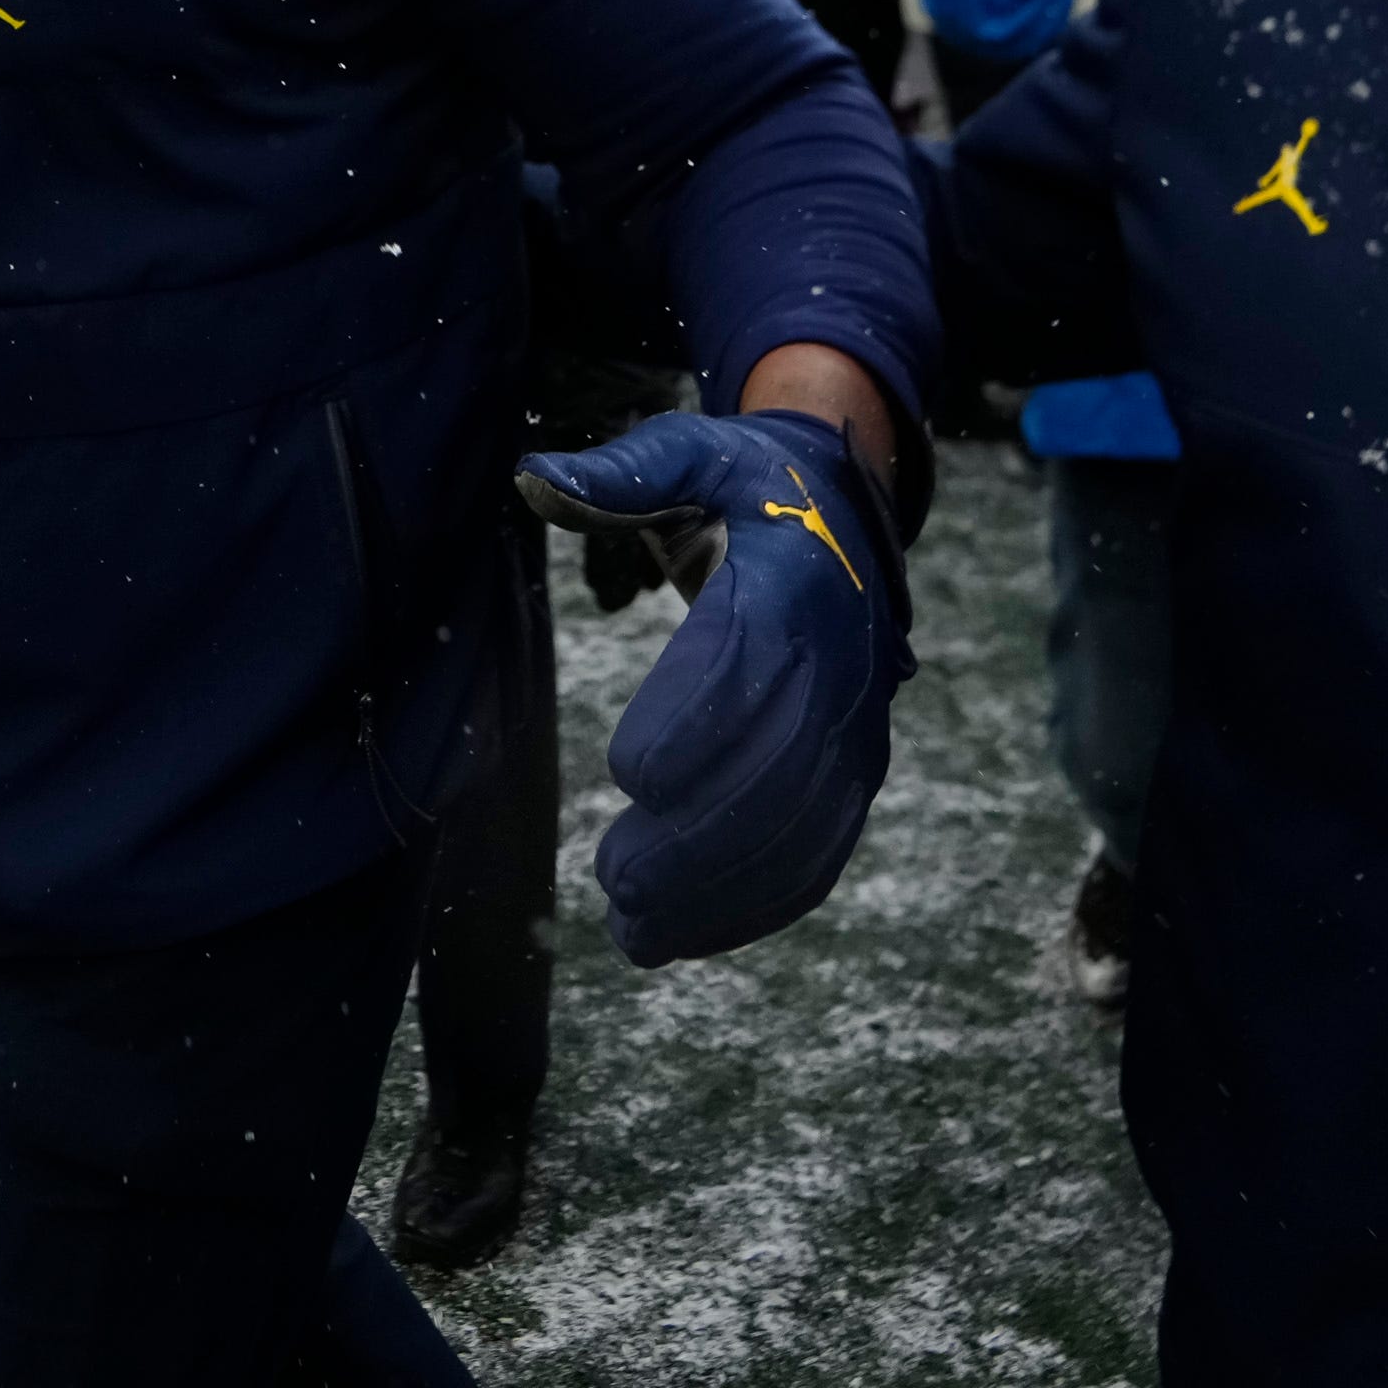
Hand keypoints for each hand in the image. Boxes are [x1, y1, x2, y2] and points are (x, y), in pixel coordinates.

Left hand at [514, 407, 914, 967]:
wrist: (853, 513)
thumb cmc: (751, 485)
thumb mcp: (693, 451)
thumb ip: (619, 474)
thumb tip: (531, 480)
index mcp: (796, 580)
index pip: (754, 664)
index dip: (697, 724)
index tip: (626, 771)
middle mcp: (839, 663)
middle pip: (780, 768)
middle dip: (700, 837)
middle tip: (613, 878)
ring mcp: (857, 726)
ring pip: (802, 827)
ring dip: (722, 890)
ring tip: (635, 929)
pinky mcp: (857, 770)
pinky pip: (821, 852)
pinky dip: (758, 905)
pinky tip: (684, 936)